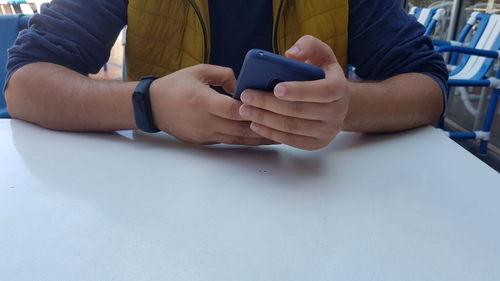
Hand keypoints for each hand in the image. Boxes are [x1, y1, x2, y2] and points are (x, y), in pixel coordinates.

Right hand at [149, 64, 273, 145]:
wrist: (152, 107)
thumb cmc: (175, 86)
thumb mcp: (199, 71)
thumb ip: (224, 74)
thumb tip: (243, 84)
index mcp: (202, 101)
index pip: (232, 110)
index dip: (251, 110)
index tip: (269, 106)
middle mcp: (205, 121)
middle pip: (240, 128)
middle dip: (263, 128)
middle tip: (285, 125)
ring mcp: (205, 134)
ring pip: (237, 140)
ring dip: (258, 139)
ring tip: (279, 136)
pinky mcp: (204, 142)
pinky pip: (229, 142)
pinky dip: (245, 140)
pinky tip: (259, 138)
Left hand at [239, 35, 348, 149]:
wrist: (334, 101)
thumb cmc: (321, 74)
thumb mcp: (320, 54)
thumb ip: (308, 46)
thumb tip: (291, 54)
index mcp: (339, 88)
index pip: (321, 92)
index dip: (299, 91)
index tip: (276, 88)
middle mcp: (337, 112)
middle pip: (299, 110)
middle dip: (269, 103)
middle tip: (246, 96)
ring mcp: (327, 131)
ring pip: (292, 127)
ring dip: (265, 119)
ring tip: (245, 110)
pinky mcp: (316, 144)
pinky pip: (291, 141)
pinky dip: (271, 133)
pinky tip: (255, 124)